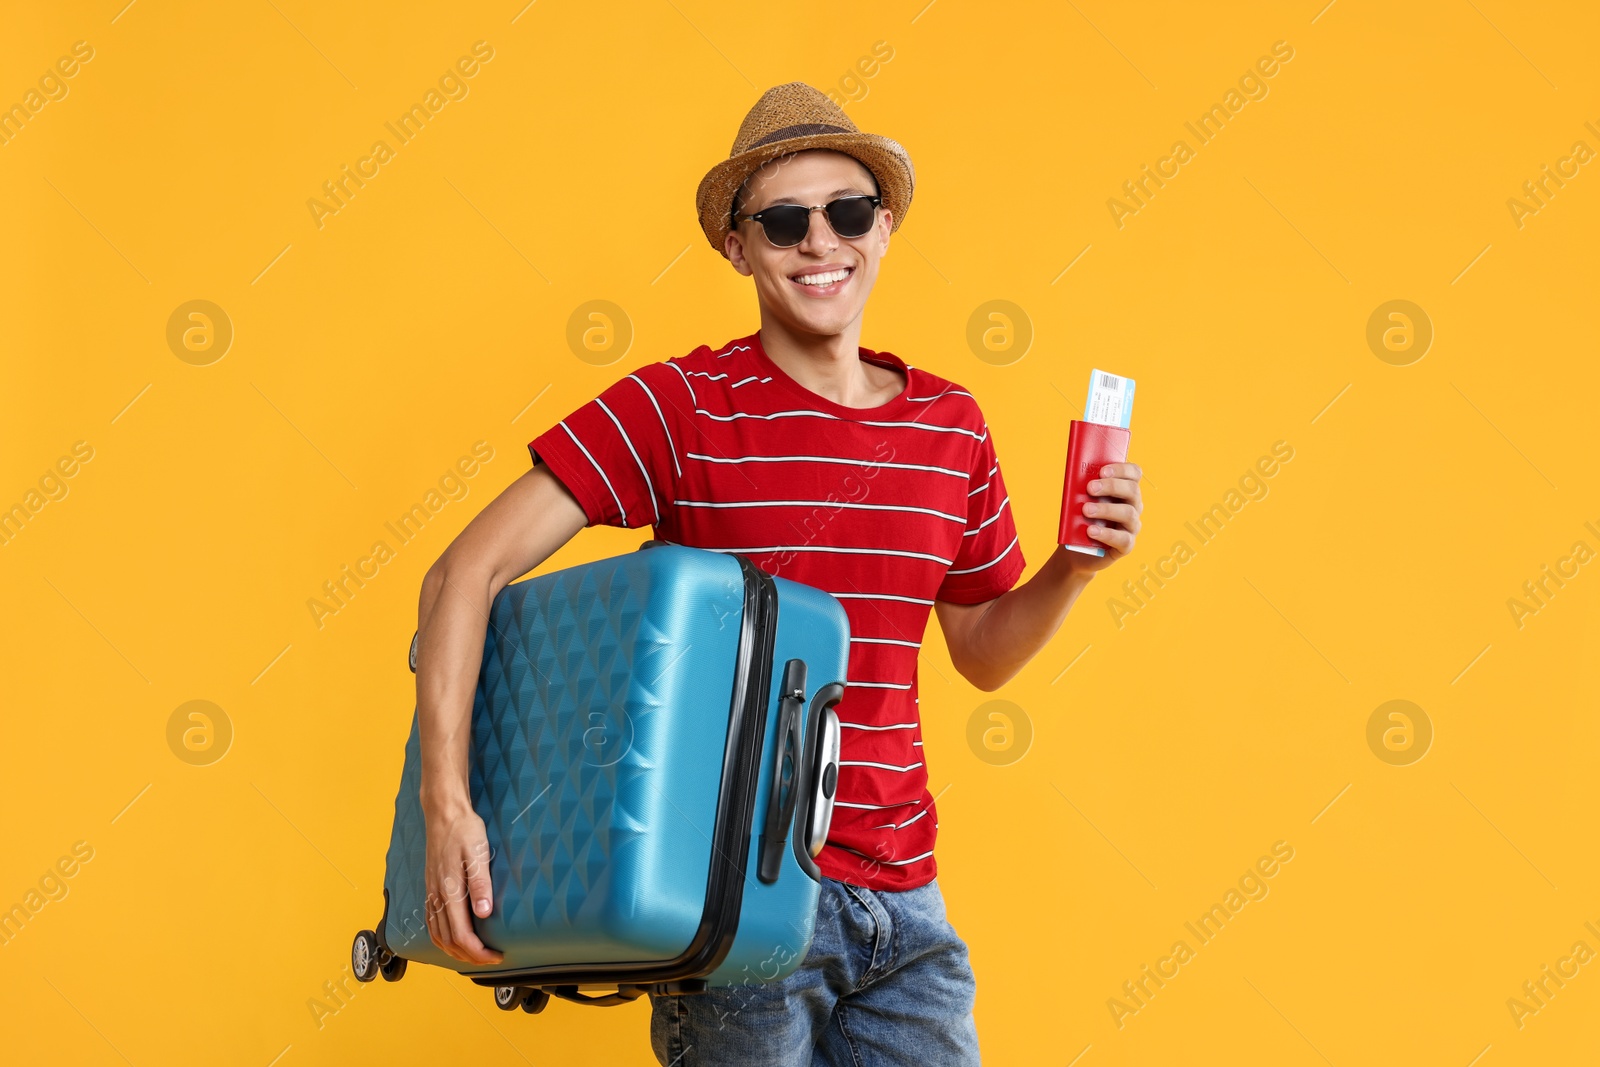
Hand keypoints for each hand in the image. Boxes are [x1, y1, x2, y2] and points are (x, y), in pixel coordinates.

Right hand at [422, 804, 503, 964]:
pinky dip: (442, 939)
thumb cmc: (464, 830)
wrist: (443, 814)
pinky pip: (431, 923)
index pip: (461, 935)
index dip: (479, 952)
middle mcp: (437, 896)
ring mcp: (431, 893)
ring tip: (475, 955)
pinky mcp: (430, 888)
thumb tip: (484, 914)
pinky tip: (452, 939)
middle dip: (470, 956)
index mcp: (449, 891)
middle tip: (491, 959)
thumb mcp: (478, 853)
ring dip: (455, 952)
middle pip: (449, 941)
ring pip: (437, 936)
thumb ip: (481, 884)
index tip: (496, 955)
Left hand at [1066, 461, 1142, 573]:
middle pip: (1132, 490)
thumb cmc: (1082, 518)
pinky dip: (1106, 534)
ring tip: (1086, 510)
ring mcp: (1132, 526)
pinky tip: (1091, 531)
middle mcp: (1134, 506)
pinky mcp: (1127, 545)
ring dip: (1106, 509)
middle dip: (1111, 486)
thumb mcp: (1081, 500)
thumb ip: (1084, 488)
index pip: (1134, 473)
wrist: (1078, 549)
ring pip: (1128, 513)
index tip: (1102, 471)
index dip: (1122, 469)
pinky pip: (1123, 539)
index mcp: (1126, 490)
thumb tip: (1076, 476)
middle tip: (1090, 488)